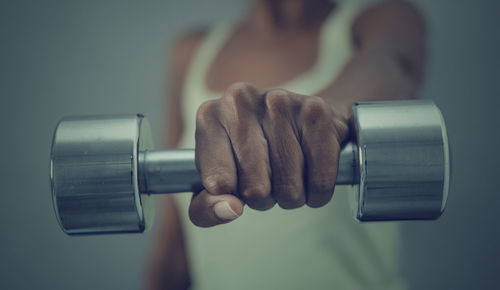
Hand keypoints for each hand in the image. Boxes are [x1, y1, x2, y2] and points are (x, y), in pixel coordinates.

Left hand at [189, 82, 349, 226]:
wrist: (298, 120)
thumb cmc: (249, 155)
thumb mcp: (216, 183)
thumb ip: (206, 209)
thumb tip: (231, 210)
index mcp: (209, 117)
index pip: (219, 185)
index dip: (233, 198)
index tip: (238, 187)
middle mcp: (241, 102)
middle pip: (255, 190)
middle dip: (264, 199)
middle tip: (267, 180)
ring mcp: (280, 102)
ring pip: (290, 189)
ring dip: (292, 196)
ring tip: (289, 173)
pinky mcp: (317, 111)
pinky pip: (320, 181)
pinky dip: (318, 192)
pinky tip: (311, 174)